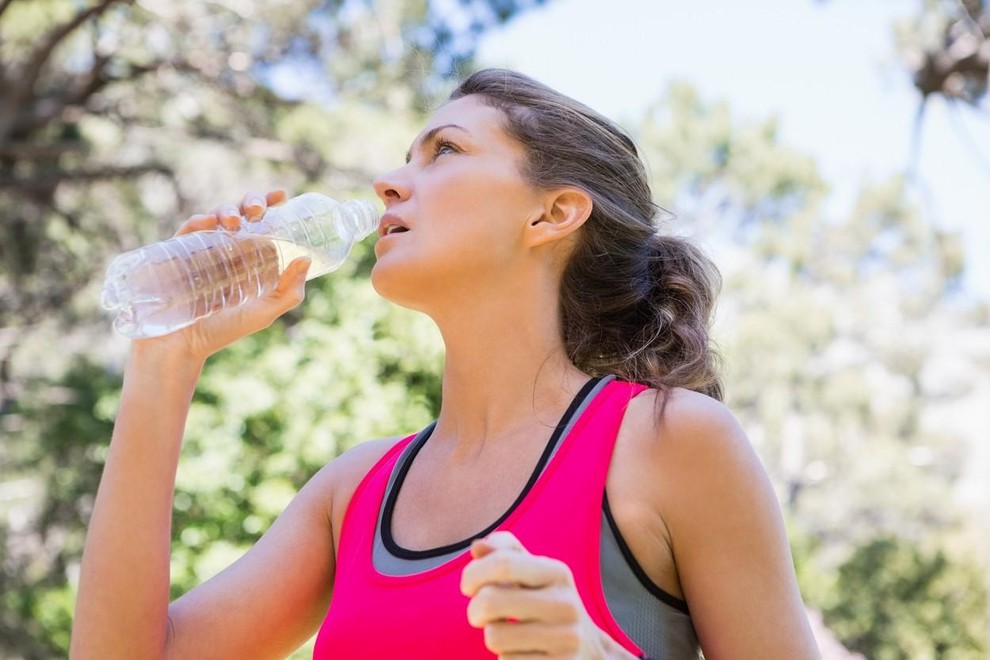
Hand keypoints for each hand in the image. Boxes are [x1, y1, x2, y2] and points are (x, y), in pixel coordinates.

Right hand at [134, 188, 309, 363]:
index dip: (271, 205)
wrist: (182, 345)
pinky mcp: (177, 252)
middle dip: (251, 202)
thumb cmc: (224, 330)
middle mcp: (228, 248)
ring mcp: (202, 248)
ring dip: (228, 210)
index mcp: (249, 257)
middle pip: (241, 212)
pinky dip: (199, 220)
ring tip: (235, 221)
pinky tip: (209, 222)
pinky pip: (189, 229)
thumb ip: (288, 292)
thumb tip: (306, 259)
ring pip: (217, 215)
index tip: (282, 196)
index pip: (263, 223)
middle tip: (259, 210)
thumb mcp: (264, 312)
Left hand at [461, 531, 635, 658]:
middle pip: (490, 601)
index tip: (467, 587)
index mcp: (558, 573)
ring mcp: (565, 640)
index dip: (473, 574)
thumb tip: (476, 547)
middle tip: (479, 616)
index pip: (503, 563)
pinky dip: (506, 658)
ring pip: (494, 637)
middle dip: (474, 610)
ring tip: (508, 635)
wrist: (589, 652)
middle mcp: (565, 604)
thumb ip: (505, 554)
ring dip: (492, 637)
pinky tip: (523, 652)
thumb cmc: (548, 605)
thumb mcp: (534, 575)